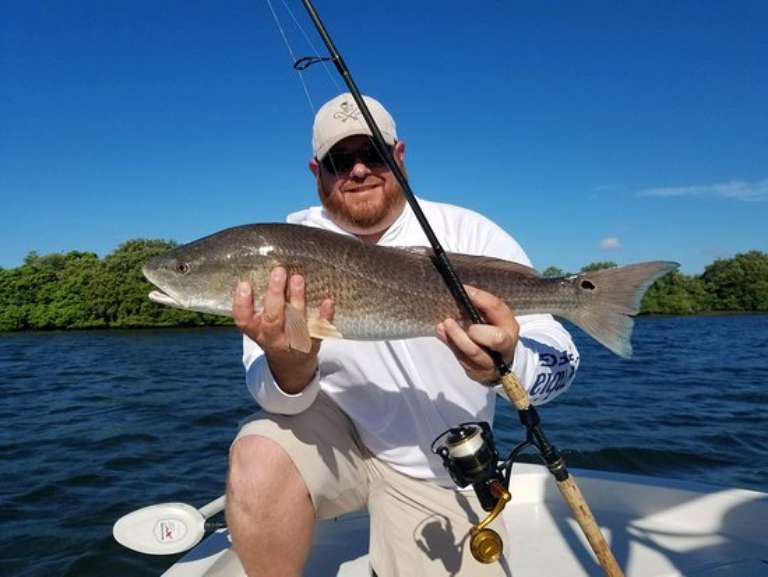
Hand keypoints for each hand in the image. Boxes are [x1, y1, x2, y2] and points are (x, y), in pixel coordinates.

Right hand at [233, 267, 333, 392]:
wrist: (291, 365)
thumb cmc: (273, 334)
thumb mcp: (258, 324)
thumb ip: (256, 304)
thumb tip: (259, 267)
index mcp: (256, 331)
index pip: (243, 320)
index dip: (242, 303)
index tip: (244, 284)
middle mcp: (273, 338)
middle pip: (272, 319)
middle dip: (275, 295)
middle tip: (278, 272)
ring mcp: (294, 341)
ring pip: (295, 321)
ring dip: (297, 299)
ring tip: (298, 278)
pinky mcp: (313, 342)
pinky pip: (320, 329)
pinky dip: (325, 315)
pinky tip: (328, 301)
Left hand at [436, 285, 518, 384]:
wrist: (500, 363)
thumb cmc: (492, 333)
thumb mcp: (492, 320)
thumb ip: (479, 309)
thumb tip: (460, 292)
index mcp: (510, 326)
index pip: (498, 310)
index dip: (481, 299)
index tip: (464, 290)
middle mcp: (505, 346)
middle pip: (496, 338)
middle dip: (477, 330)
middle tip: (461, 320)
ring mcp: (492, 362)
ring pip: (475, 352)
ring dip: (457, 337)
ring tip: (445, 324)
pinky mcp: (478, 372)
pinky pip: (463, 359)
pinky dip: (451, 345)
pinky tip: (442, 333)